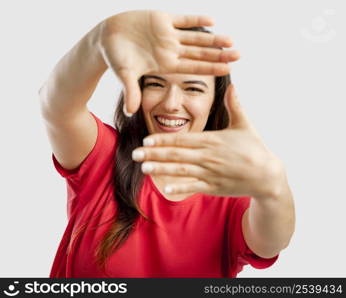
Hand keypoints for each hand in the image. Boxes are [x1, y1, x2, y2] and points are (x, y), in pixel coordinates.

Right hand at [98, 10, 239, 114]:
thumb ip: (130, 91)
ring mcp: (168, 35)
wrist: (106, 37)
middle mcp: (170, 51)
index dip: (210, 68)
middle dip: (218, 54)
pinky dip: (196, 20)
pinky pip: (183, 19)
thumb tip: (130, 112)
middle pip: (199, 53)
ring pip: (195, 37)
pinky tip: (213, 21)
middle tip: (238, 55)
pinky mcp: (162, 19)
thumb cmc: (114, 57)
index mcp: (165, 65)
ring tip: (231, 40)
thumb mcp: (124, 74)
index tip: (227, 70)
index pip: (192, 68)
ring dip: (213, 39)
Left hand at [131, 84, 285, 198]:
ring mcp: (211, 173)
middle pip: (176, 154)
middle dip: (154, 154)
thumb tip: (232, 84)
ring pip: (181, 170)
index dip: (163, 140)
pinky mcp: (215, 187)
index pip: (182, 139)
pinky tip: (165, 188)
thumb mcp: (244, 124)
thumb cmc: (254, 148)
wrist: (267, 174)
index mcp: (212, 140)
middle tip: (135, 154)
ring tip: (144, 168)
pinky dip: (180, 188)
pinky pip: (194, 187)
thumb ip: (235, 105)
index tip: (146, 141)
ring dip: (161, 169)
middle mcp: (209, 156)